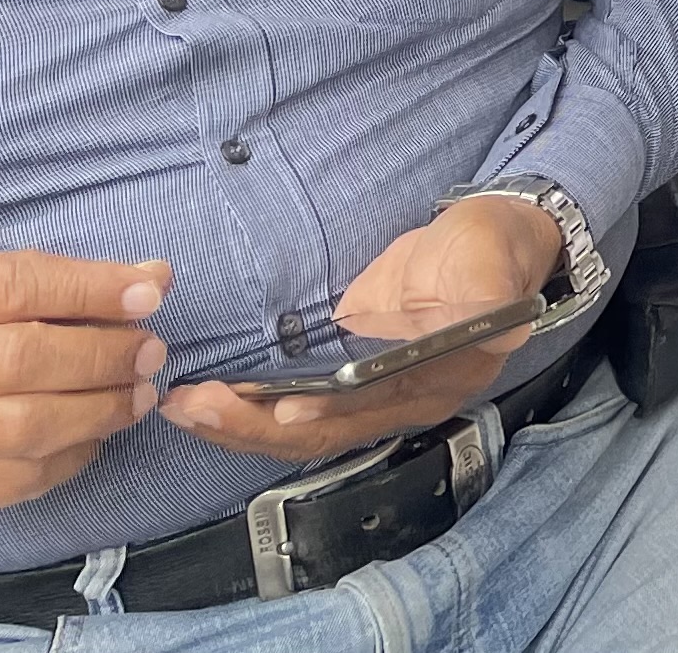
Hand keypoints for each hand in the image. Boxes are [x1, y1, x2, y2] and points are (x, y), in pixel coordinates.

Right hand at [0, 252, 167, 519]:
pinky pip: (22, 477)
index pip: (18, 287)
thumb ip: (65, 277)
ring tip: (136, 394)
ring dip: (101, 410)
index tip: (151, 293)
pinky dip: (74, 455)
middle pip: (25, 360)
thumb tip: (156, 278)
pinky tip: (95, 433)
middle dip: (105, 356)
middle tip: (150, 352)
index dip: (93, 290)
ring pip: (28, 427)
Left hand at [159, 197, 552, 463]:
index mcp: (443, 378)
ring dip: (241, 426)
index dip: (332, 409)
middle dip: (256, 426)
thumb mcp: (493, 255)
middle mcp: (407, 402)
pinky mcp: (352, 384)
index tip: (283, 407)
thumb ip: (488, 288)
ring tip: (183, 408)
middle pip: (327, 432)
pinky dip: (252, 413)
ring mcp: (376, 399)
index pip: (377, 403)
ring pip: (304, 431)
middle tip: (193, 407)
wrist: (492, 245)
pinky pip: (298, 413)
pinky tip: (210, 404)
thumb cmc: (490, 247)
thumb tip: (489, 316)